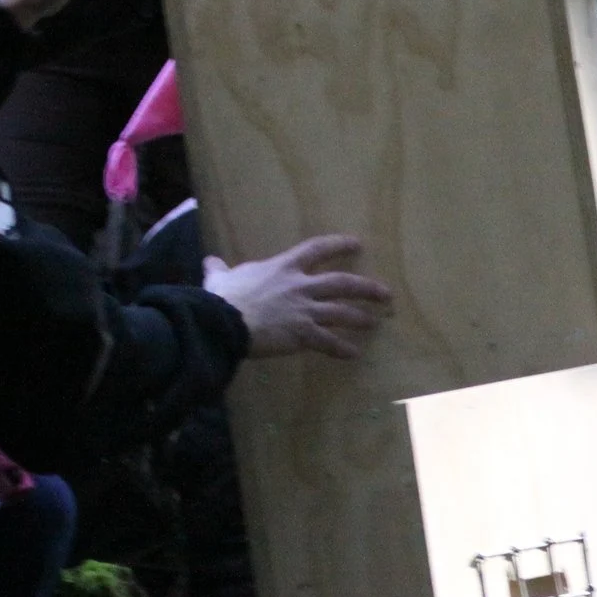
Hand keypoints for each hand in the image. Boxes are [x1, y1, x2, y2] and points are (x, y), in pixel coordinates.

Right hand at [203, 236, 391, 358]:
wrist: (223, 321)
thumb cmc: (222, 298)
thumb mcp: (221, 278)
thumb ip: (220, 270)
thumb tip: (210, 261)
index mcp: (283, 268)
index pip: (317, 249)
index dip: (338, 244)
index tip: (357, 243)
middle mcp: (300, 286)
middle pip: (343, 283)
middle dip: (367, 288)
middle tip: (386, 294)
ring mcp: (304, 310)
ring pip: (342, 312)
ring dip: (362, 317)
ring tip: (376, 322)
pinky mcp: (302, 334)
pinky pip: (328, 342)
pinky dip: (342, 349)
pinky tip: (354, 354)